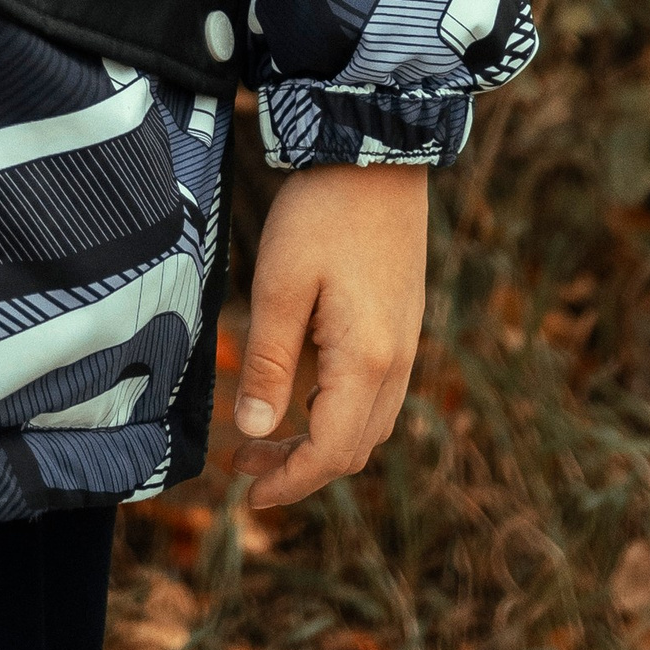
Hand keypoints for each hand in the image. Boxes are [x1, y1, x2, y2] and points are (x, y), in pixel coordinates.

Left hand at [229, 161, 427, 504]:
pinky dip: (337, 413)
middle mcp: (397, 363)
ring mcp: (406, 344)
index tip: (248, 495)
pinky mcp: (402, 325)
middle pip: (354, 448)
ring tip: (264, 436)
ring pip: (368, 425)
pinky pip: (376, 395)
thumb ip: (270, 361)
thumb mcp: (281, 284)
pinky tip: (301, 394)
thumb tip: (256, 432)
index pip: (333, 452)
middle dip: (300, 469)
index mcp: (368, 360)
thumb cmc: (322, 214)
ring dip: (319, 443)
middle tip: (243, 466)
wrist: (378, 154)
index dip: (291, 482)